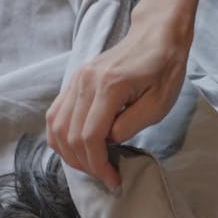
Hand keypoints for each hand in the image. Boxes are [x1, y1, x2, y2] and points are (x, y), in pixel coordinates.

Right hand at [46, 0, 199, 189]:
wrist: (155, 38)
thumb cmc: (162, 71)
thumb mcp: (157, 105)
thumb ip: (130, 126)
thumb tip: (109, 143)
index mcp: (109, 87)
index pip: (91, 137)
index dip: (99, 165)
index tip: (113, 180)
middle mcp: (85, 82)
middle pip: (71, 137)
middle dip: (86, 165)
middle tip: (105, 176)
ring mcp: (76, 80)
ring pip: (57, 128)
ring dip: (71, 155)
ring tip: (92, 166)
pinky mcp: (74, 82)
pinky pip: (55, 116)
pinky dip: (61, 139)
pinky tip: (78, 150)